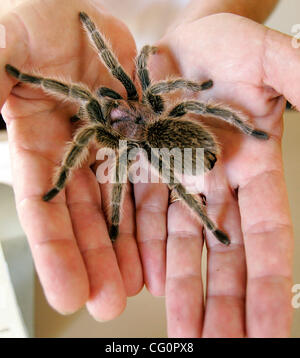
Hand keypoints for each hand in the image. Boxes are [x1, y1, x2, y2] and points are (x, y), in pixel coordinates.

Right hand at [1, 0, 142, 319]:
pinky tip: (168, 233)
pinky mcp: (141, 131)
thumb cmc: (34, 28)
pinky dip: (159, 200)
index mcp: (37, 145)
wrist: (80, 17)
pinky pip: (154, 168)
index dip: (55, 251)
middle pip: (86, 216)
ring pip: (122, 201)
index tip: (69, 294)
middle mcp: (75, 155)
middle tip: (111, 303)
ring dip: (130, 243)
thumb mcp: (2, 49)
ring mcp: (110, 146)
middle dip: (98, 259)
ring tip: (141, 285)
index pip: (44, 208)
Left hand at [136, 13, 295, 336]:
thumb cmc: (223, 45)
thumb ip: (296, 80)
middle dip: (225, 304)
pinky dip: (145, 251)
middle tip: (221, 348)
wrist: (177, 43)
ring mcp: (177, 180)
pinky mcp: (143, 169)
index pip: (266, 238)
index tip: (273, 333)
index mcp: (252, 166)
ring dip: (183, 289)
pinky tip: (146, 283)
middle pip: (222, 256)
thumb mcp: (267, 56)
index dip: (270, 286)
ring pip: (181, 245)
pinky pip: (144, 218)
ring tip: (186, 334)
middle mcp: (215, 183)